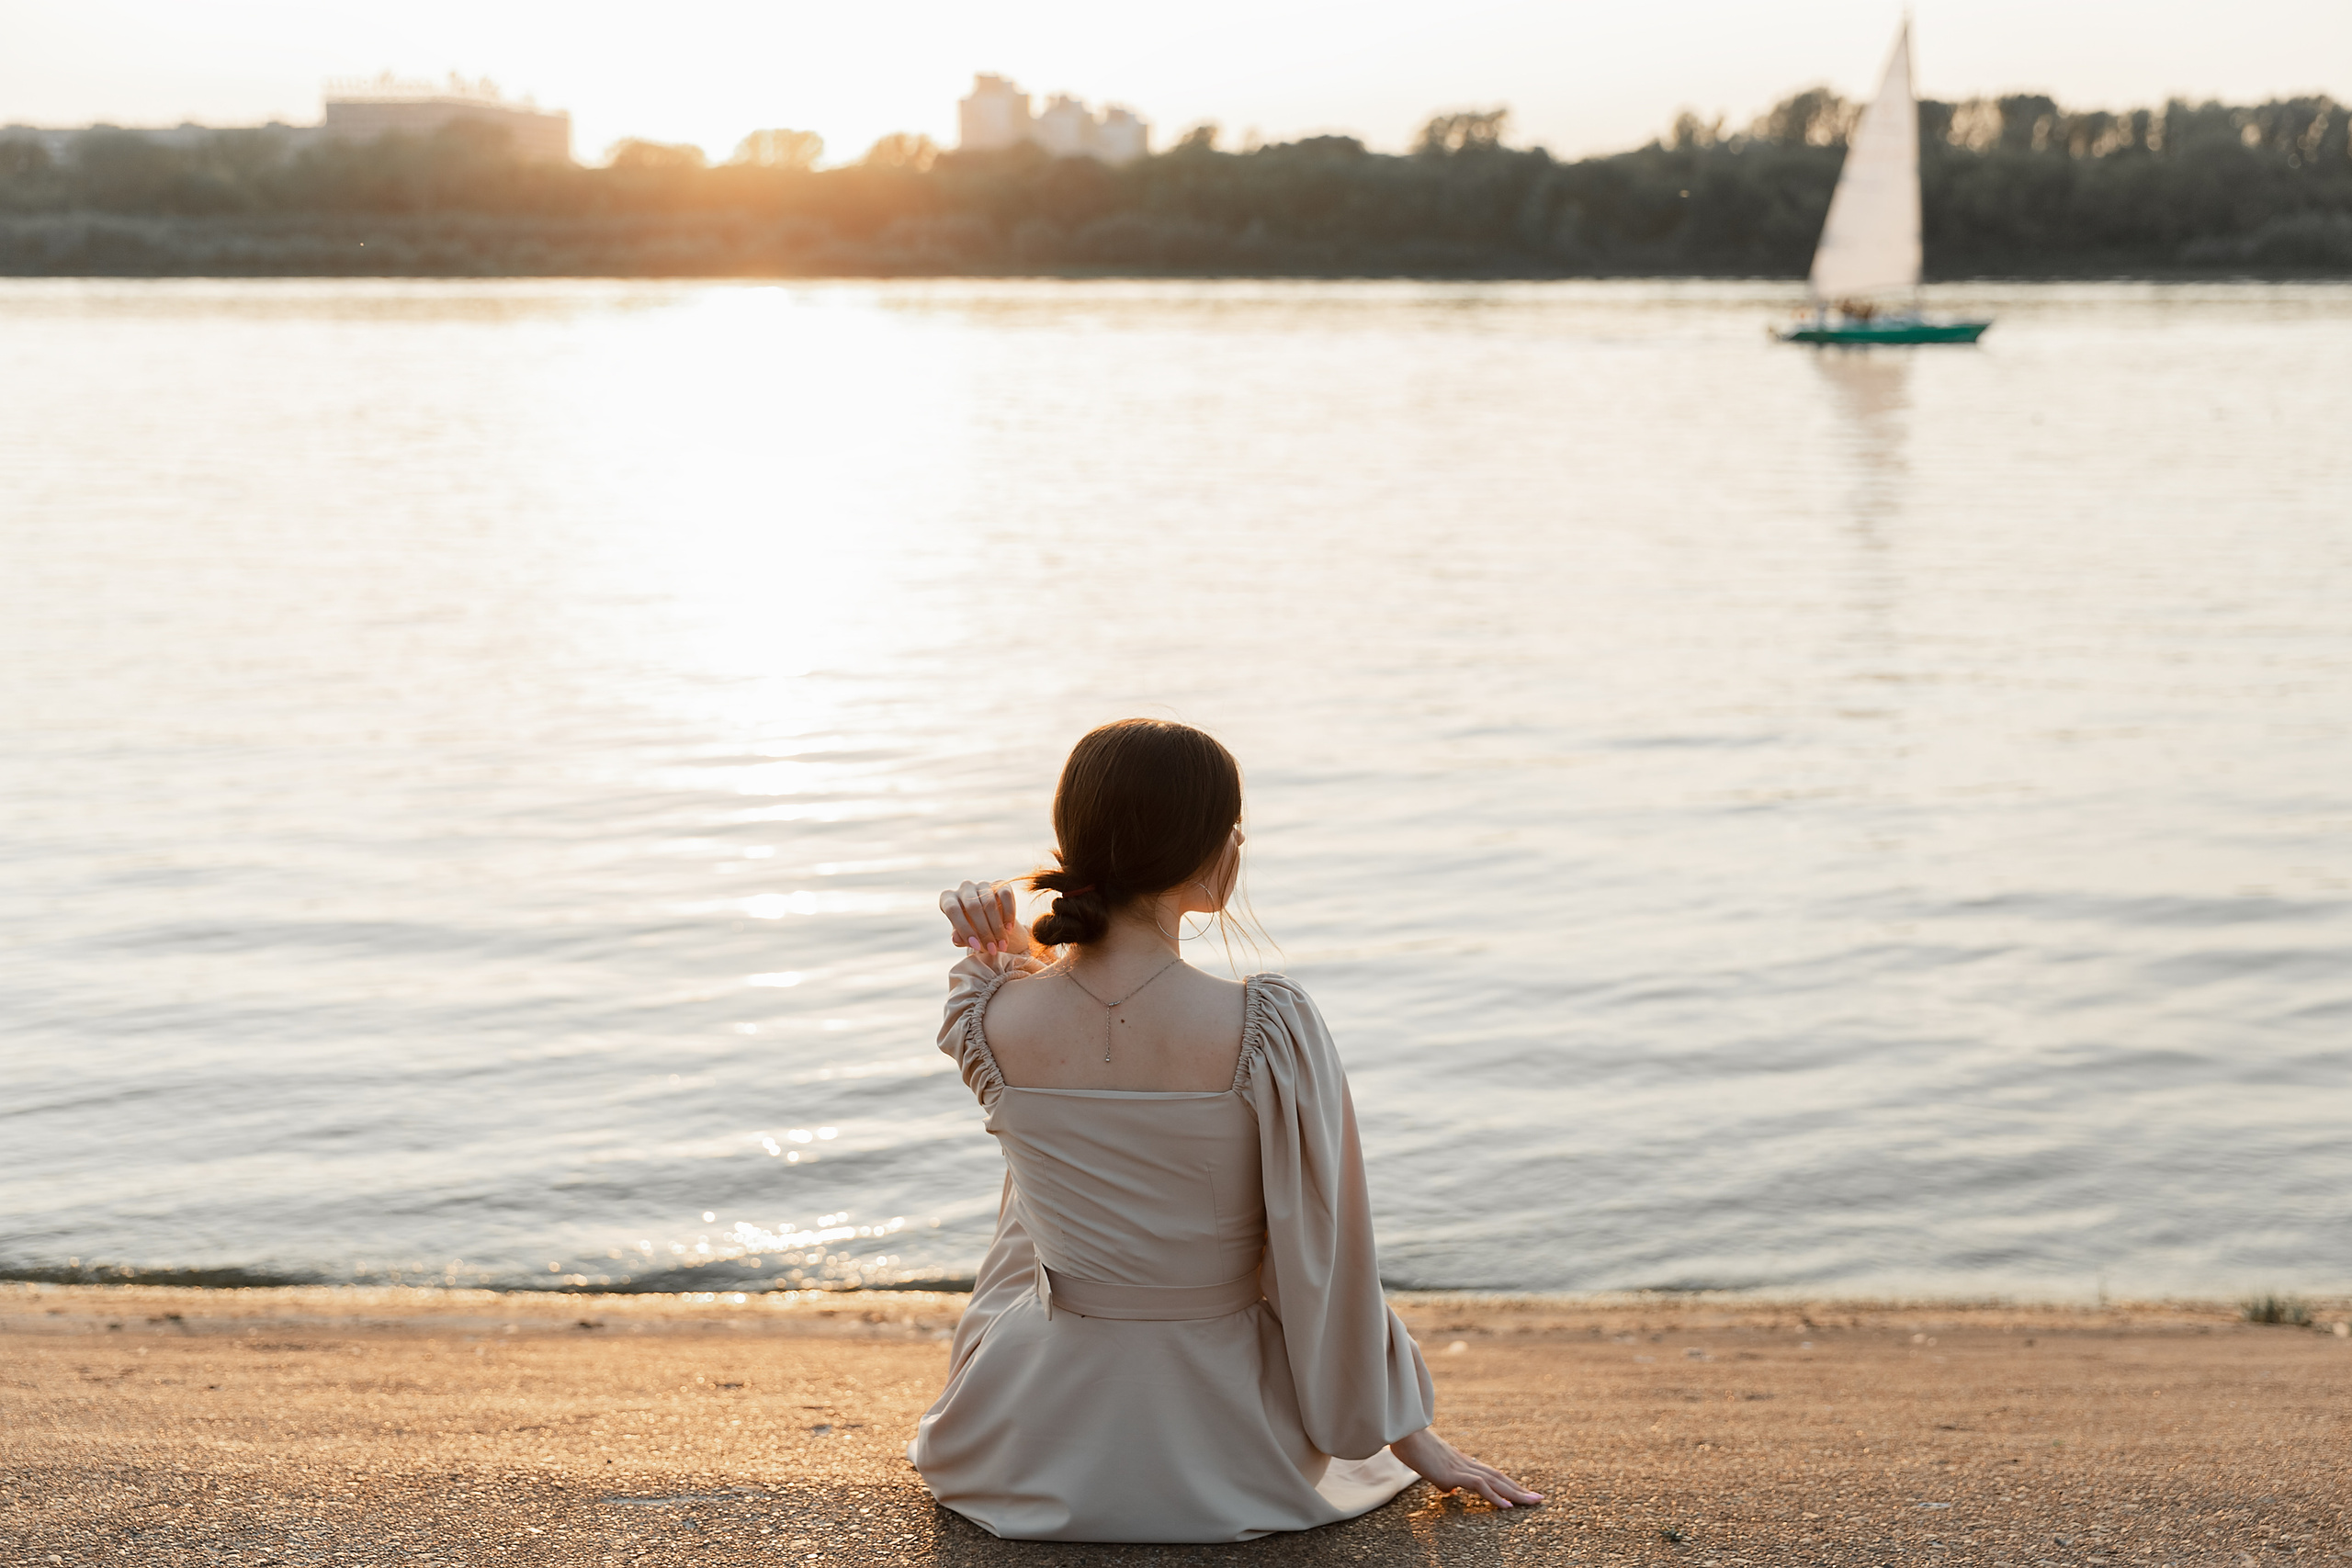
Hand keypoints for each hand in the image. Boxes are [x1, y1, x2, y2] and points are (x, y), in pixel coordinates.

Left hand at [939, 880, 1028, 957]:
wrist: (991, 926)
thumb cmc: (972, 932)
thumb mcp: (963, 937)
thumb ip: (959, 938)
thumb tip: (956, 939)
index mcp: (948, 898)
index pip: (953, 909)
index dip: (964, 928)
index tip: (975, 946)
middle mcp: (964, 888)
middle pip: (973, 906)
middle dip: (984, 931)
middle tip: (992, 949)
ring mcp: (982, 885)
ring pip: (990, 903)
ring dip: (997, 928)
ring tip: (1002, 945)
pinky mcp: (1000, 884)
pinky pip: (1005, 895)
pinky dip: (1008, 914)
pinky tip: (1009, 929)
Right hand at [1389, 1427, 1543, 1509]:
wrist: (1402, 1434)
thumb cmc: (1412, 1448)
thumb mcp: (1431, 1469)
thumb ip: (1444, 1480)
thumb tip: (1450, 1491)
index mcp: (1462, 1463)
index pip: (1492, 1475)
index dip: (1508, 1484)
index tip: (1523, 1493)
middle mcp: (1466, 1464)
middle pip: (1499, 1477)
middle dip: (1520, 1489)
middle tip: (1539, 1498)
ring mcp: (1460, 1468)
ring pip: (1495, 1482)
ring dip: (1515, 1493)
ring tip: (1532, 1502)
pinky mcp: (1452, 1473)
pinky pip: (1479, 1486)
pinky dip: (1495, 1497)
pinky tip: (1507, 1507)